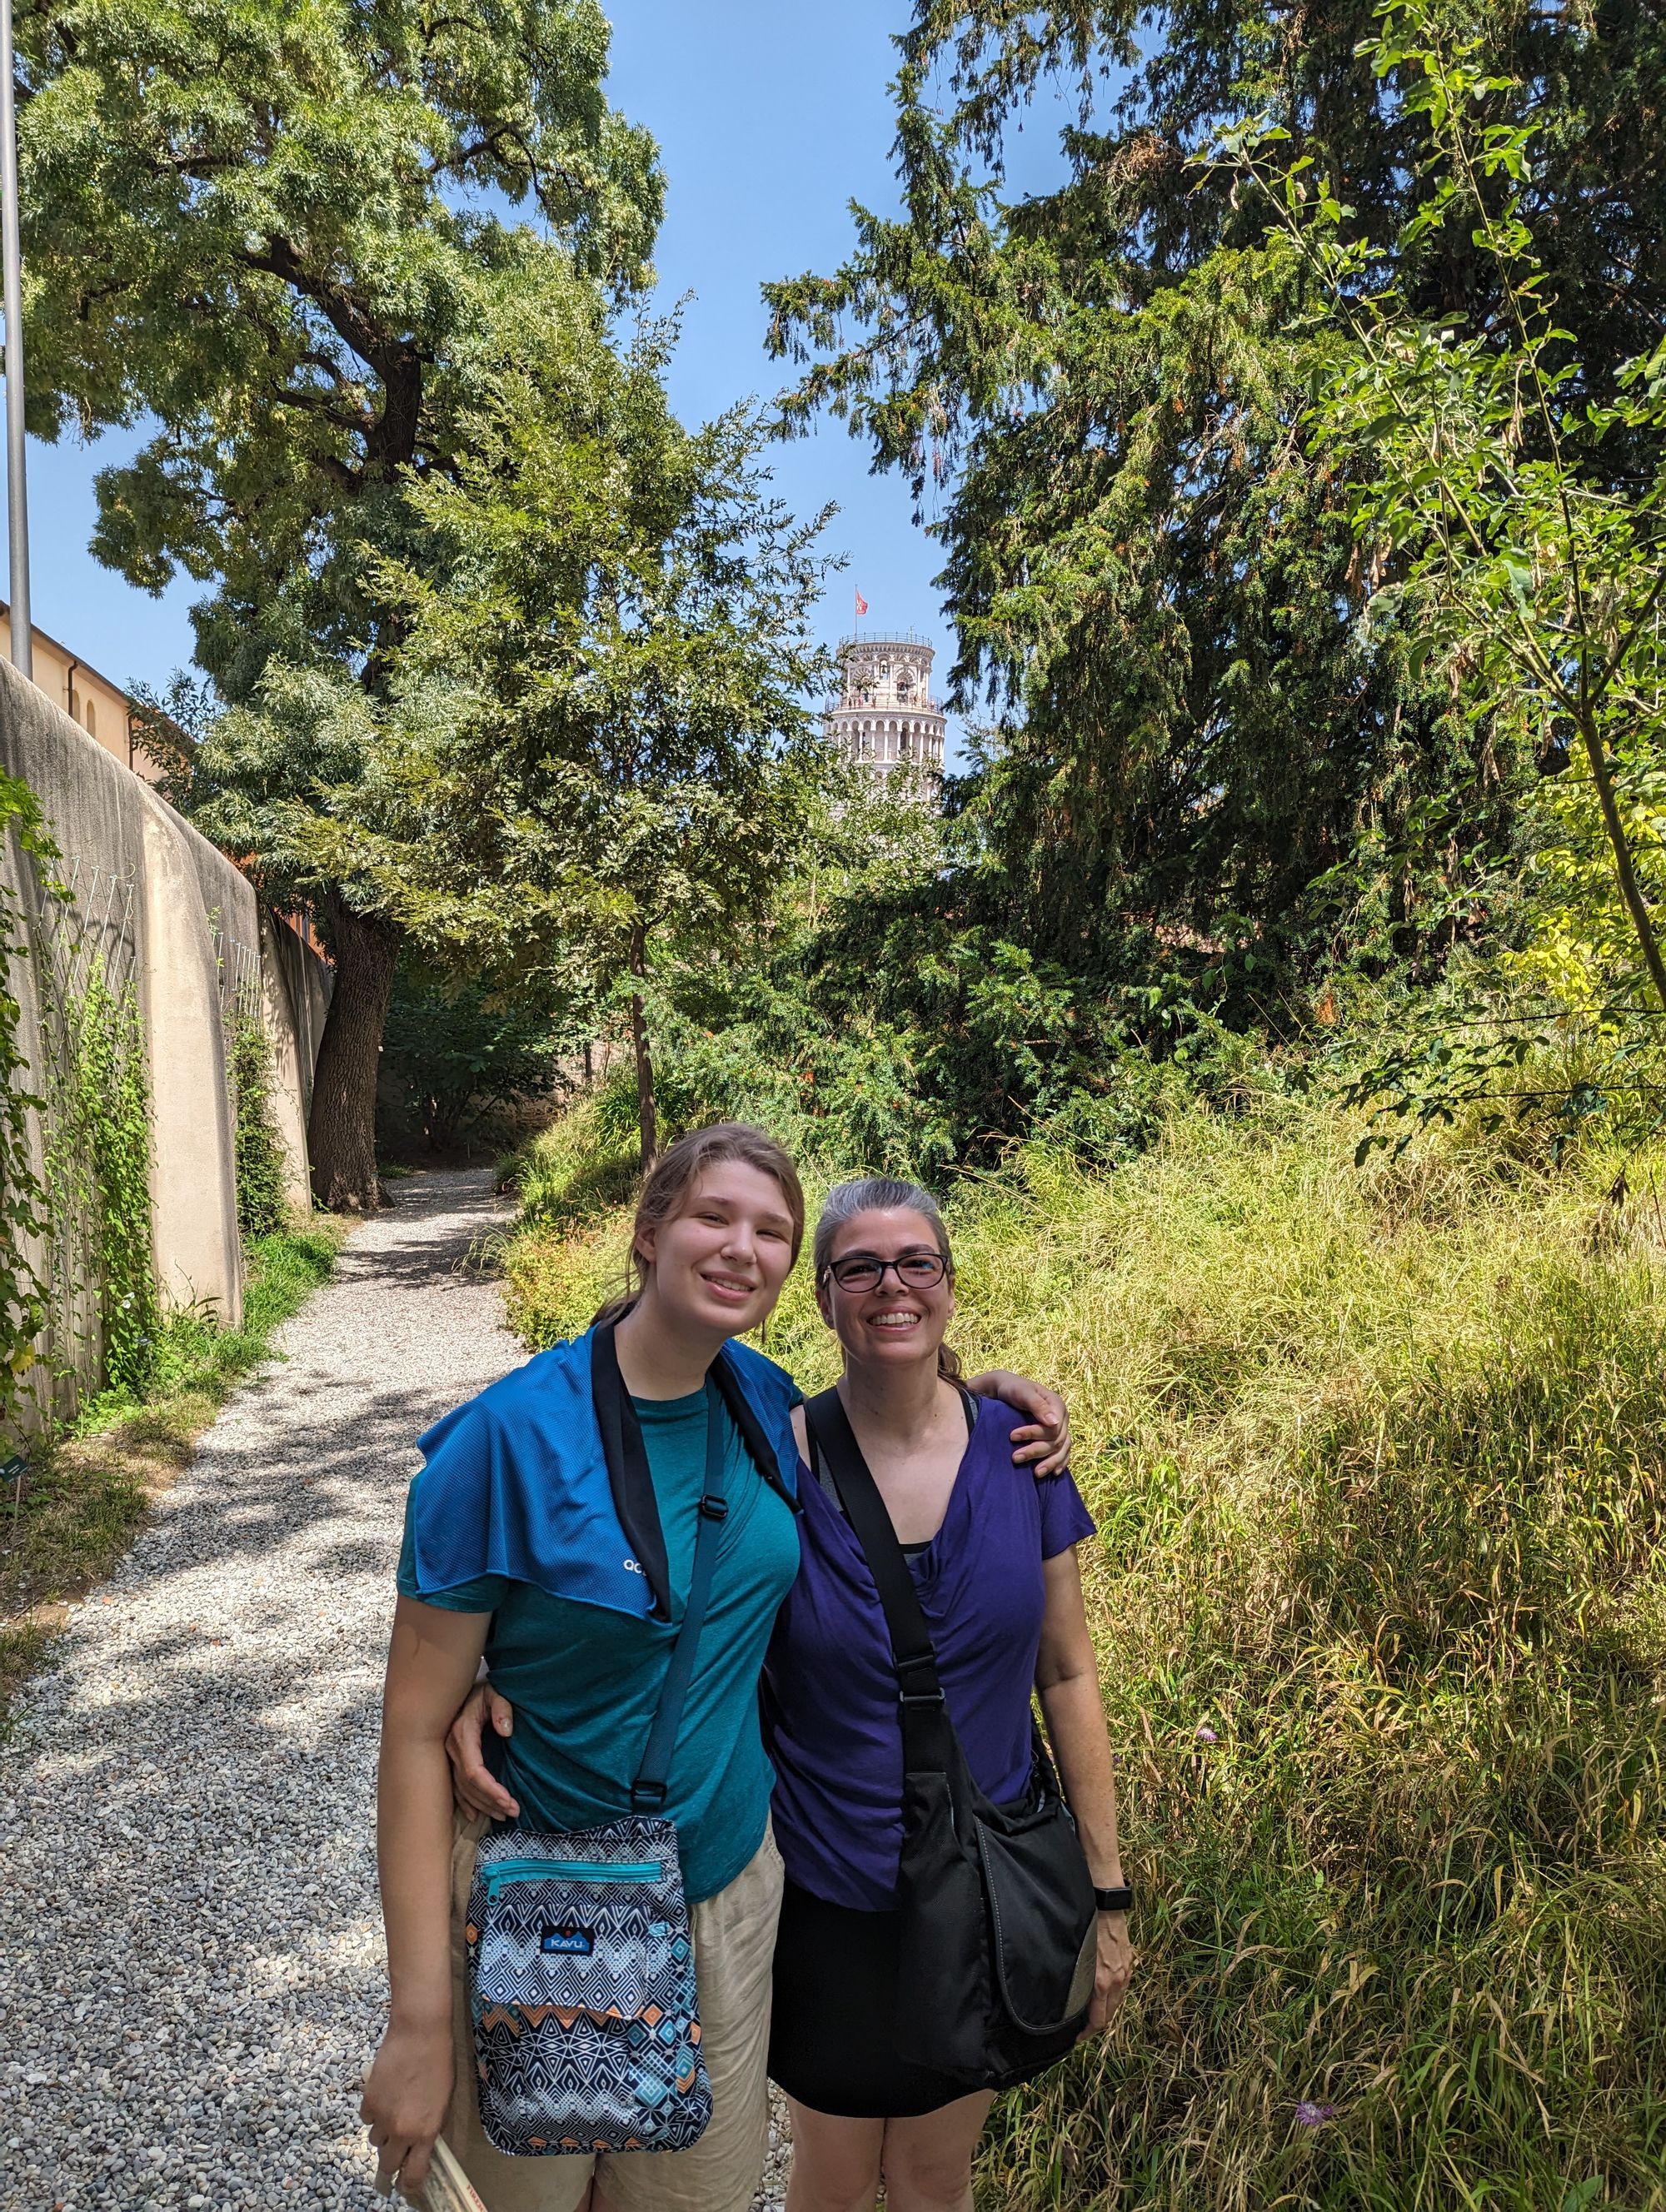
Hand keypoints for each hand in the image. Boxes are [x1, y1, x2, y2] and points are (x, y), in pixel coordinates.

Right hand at [361, 2016, 452, 2197]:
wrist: (419, 2033)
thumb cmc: (440, 2063)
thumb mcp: (444, 2101)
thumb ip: (431, 2128)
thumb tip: (421, 2145)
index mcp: (426, 2132)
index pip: (413, 2175)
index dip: (409, 2184)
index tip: (408, 2184)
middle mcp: (402, 2131)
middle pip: (388, 2165)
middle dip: (392, 2160)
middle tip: (398, 2148)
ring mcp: (383, 2118)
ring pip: (375, 2142)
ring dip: (383, 2134)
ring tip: (394, 2111)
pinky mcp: (368, 2102)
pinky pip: (367, 2120)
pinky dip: (374, 2114)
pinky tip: (385, 2096)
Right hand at [445, 1682, 519, 1820]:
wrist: (461, 1687)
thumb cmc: (484, 1690)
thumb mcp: (496, 1692)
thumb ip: (502, 1708)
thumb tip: (506, 1731)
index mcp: (462, 1733)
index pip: (474, 1771)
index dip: (490, 1789)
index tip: (508, 1800)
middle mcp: (451, 1747)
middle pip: (469, 1785)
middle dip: (490, 1801)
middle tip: (513, 1812)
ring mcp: (449, 1755)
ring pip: (462, 1789)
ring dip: (482, 1805)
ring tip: (503, 1815)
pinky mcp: (451, 1758)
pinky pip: (454, 1786)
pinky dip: (464, 1803)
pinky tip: (475, 1816)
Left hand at [966, 1370, 1070, 1474]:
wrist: (1008, 1389)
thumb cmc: (1014, 1389)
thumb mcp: (1023, 1392)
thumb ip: (1037, 1405)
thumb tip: (1054, 1422)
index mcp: (1057, 1404)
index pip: (1052, 1426)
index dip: (1034, 1434)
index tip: (1012, 1436)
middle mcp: (1062, 1418)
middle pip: (1056, 1440)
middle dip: (1036, 1451)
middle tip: (1015, 1457)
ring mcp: (1061, 1428)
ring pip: (1062, 1449)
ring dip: (1049, 1462)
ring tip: (1035, 1474)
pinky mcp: (1056, 1437)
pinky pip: (1064, 1453)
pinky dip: (1060, 1463)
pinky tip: (1053, 1473)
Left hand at [1084, 1911, 1131, 2032]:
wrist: (1105, 1903)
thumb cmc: (1086, 1927)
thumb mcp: (1075, 1957)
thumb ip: (1076, 1980)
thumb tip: (1069, 1998)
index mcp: (1101, 1983)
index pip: (1099, 2021)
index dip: (1087, 2033)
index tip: (1076, 2037)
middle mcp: (1116, 1981)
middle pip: (1110, 2016)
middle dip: (1096, 2025)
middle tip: (1081, 2028)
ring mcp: (1125, 1972)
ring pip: (1117, 2002)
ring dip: (1105, 2011)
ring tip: (1091, 2011)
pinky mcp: (1129, 1962)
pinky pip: (1122, 1987)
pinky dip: (1113, 1996)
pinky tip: (1103, 1992)